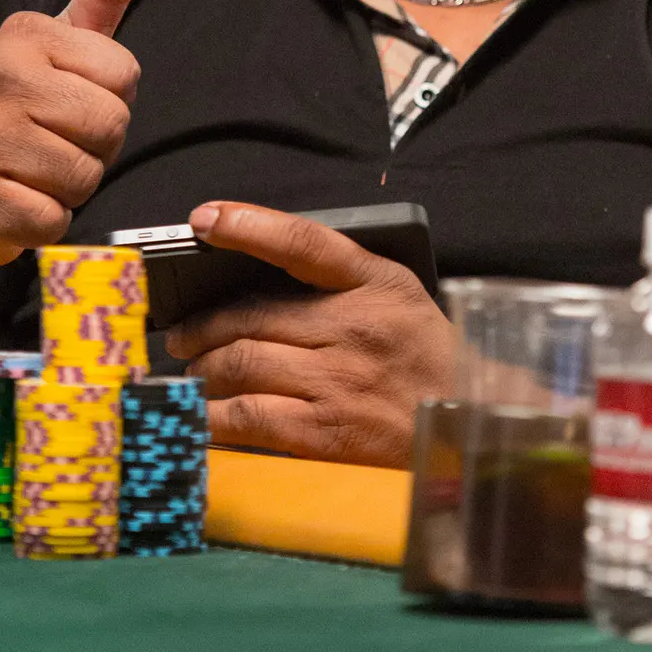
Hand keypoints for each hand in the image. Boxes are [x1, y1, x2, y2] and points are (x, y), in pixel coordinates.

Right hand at [0, 0, 144, 267]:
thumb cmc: (19, 112)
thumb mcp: (61, 44)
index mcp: (23, 33)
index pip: (125, 75)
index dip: (110, 101)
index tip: (70, 103)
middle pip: (111, 125)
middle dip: (97, 148)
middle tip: (55, 144)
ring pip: (86, 176)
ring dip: (72, 187)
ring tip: (35, 172)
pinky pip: (55, 218)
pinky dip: (46, 221)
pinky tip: (17, 203)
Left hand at [167, 203, 454, 467]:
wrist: (471, 427)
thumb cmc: (426, 360)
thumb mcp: (398, 297)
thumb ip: (340, 281)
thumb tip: (257, 284)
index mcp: (375, 283)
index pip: (301, 241)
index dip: (247, 224)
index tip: (205, 219)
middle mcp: (353, 327)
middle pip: (249, 315)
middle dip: (200, 327)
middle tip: (180, 337)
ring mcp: (337, 380)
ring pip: (239, 364)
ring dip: (201, 370)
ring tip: (193, 375)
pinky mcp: (325, 432)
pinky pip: (247, 418)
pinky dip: (212, 417)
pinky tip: (201, 418)